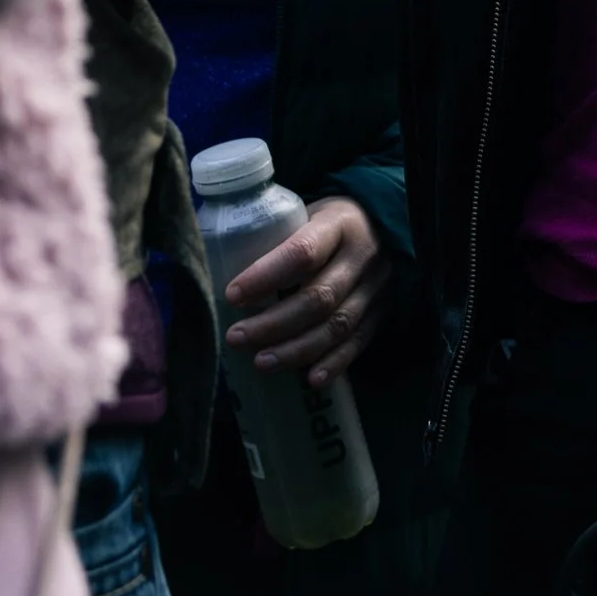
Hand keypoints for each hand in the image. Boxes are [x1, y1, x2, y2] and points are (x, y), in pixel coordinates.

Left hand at [226, 195, 396, 391]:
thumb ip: (275, 236)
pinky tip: (309, 380)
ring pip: (337, 325)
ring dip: (296, 349)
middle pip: (319, 297)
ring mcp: (377, 288)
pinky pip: (359, 343)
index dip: (266, 276)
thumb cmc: (327, 224)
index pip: (302, 252)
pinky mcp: (382, 314)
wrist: (384, 227)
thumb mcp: (306, 214)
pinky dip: (334, 364)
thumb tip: (213, 264)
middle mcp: (363, 256)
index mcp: (339, 223)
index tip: (232, 296)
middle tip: (236, 337)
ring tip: (261, 362)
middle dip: (274, 323)